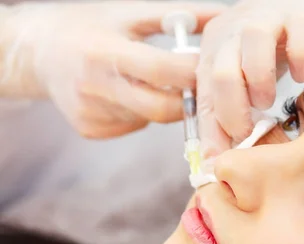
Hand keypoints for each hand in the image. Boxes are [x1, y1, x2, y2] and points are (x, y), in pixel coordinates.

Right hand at [5, 1, 225, 137]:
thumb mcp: (128, 12)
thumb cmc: (90, 24)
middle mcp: (95, 88)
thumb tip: (222, 16)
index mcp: (104, 52)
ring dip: (163, 102)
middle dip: (187, 98)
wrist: (39, 51)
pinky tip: (128, 92)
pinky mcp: (91, 129)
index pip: (161, 71)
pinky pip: (134, 125)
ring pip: (150, 118)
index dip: (192, 72)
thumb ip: (176, 15)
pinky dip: (142, 112)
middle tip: (195, 83)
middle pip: (162, 108)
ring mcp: (91, 113)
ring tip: (151, 79)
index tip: (210, 66)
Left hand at [196, 0, 303, 156]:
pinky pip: (299, 38)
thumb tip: (218, 157)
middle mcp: (236, 30)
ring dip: (260, 84)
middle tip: (247, 134)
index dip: (209, 131)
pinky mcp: (302, 17)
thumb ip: (231, 111)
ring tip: (269, 102)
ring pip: (254, 46)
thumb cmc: (274, 50)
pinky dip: (300, 61)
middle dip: (233, 112)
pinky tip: (302, 75)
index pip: (204, 93)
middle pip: (222, 71)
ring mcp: (269, 19)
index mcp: (216, 48)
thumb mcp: (246, 79)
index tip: (217, 161)